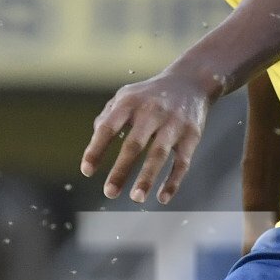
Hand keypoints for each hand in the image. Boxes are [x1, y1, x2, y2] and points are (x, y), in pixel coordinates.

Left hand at [85, 69, 211, 202]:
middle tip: (109, 192)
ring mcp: (174, 123)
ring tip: (136, 198)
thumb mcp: (126, 96)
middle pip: (134, 144)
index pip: (109, 127)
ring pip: (159, 154)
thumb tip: (95, 145)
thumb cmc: (150, 95)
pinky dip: (173, 181)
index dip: (96, 149)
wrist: (190, 82)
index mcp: (130, 102)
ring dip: (147, 178)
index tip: (87, 171)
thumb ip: (108, 117)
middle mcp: (152, 111)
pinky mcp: (192, 135)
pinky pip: (182, 162)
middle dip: (121, 170)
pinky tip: (162, 198)